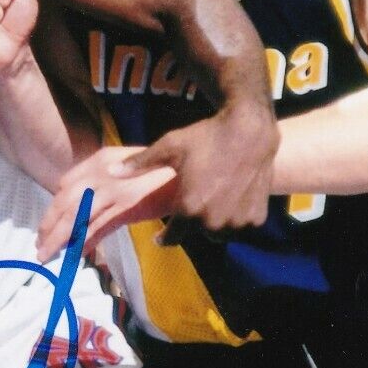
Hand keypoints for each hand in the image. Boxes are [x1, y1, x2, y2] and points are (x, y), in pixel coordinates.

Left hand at [38, 146, 177, 261]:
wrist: (192, 171)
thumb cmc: (164, 173)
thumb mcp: (129, 171)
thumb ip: (107, 186)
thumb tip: (86, 212)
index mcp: (101, 160)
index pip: (66, 185)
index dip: (54, 208)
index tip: (47, 226)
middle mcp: (103, 172)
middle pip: (65, 202)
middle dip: (49, 226)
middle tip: (40, 246)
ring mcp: (114, 189)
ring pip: (76, 217)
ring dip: (59, 239)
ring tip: (47, 254)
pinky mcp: (127, 205)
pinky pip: (98, 227)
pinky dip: (84, 242)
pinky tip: (75, 254)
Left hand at [131, 105, 275, 241]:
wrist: (250, 130)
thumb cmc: (206, 137)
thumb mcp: (169, 147)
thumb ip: (140, 164)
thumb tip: (110, 171)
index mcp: (188, 209)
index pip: (172, 238)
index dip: (165, 237)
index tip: (161, 237)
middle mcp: (213, 221)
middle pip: (197, 234)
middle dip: (193, 223)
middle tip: (194, 206)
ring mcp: (237, 221)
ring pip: (220, 234)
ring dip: (215, 224)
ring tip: (213, 205)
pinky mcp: (257, 218)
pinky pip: (242, 227)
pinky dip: (237, 219)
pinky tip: (233, 202)